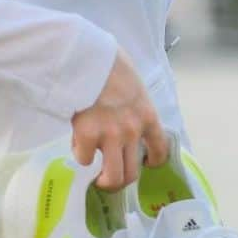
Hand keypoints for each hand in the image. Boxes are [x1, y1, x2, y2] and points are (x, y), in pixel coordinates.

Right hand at [70, 44, 171, 190]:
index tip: (146, 162)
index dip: (154, 160)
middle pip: (133, 172)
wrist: (86, 57)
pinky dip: (81, 154)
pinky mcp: (88, 136)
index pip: (160, 148)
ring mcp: (111, 136)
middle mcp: (133, 131)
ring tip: (96, 178)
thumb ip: (133, 102)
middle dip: (123, 180)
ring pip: (112, 176)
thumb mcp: (133, 81)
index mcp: (147, 115)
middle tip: (112, 178)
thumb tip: (125, 107)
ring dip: (104, 180)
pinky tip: (77, 144)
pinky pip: (85, 158)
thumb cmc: (109, 61)